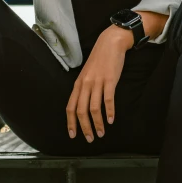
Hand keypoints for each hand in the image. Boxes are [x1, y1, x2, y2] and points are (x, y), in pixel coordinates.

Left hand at [66, 26, 129, 142]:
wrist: (110, 43)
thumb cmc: (99, 60)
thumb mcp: (86, 74)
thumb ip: (84, 89)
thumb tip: (83, 106)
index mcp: (78, 84)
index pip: (70, 107)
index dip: (71, 123)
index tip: (73, 135)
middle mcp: (85, 84)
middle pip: (81, 111)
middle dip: (84, 127)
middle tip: (89, 139)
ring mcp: (97, 82)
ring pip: (94, 108)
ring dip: (97, 123)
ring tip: (101, 133)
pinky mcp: (109, 80)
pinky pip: (108, 100)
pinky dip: (109, 112)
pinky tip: (111, 120)